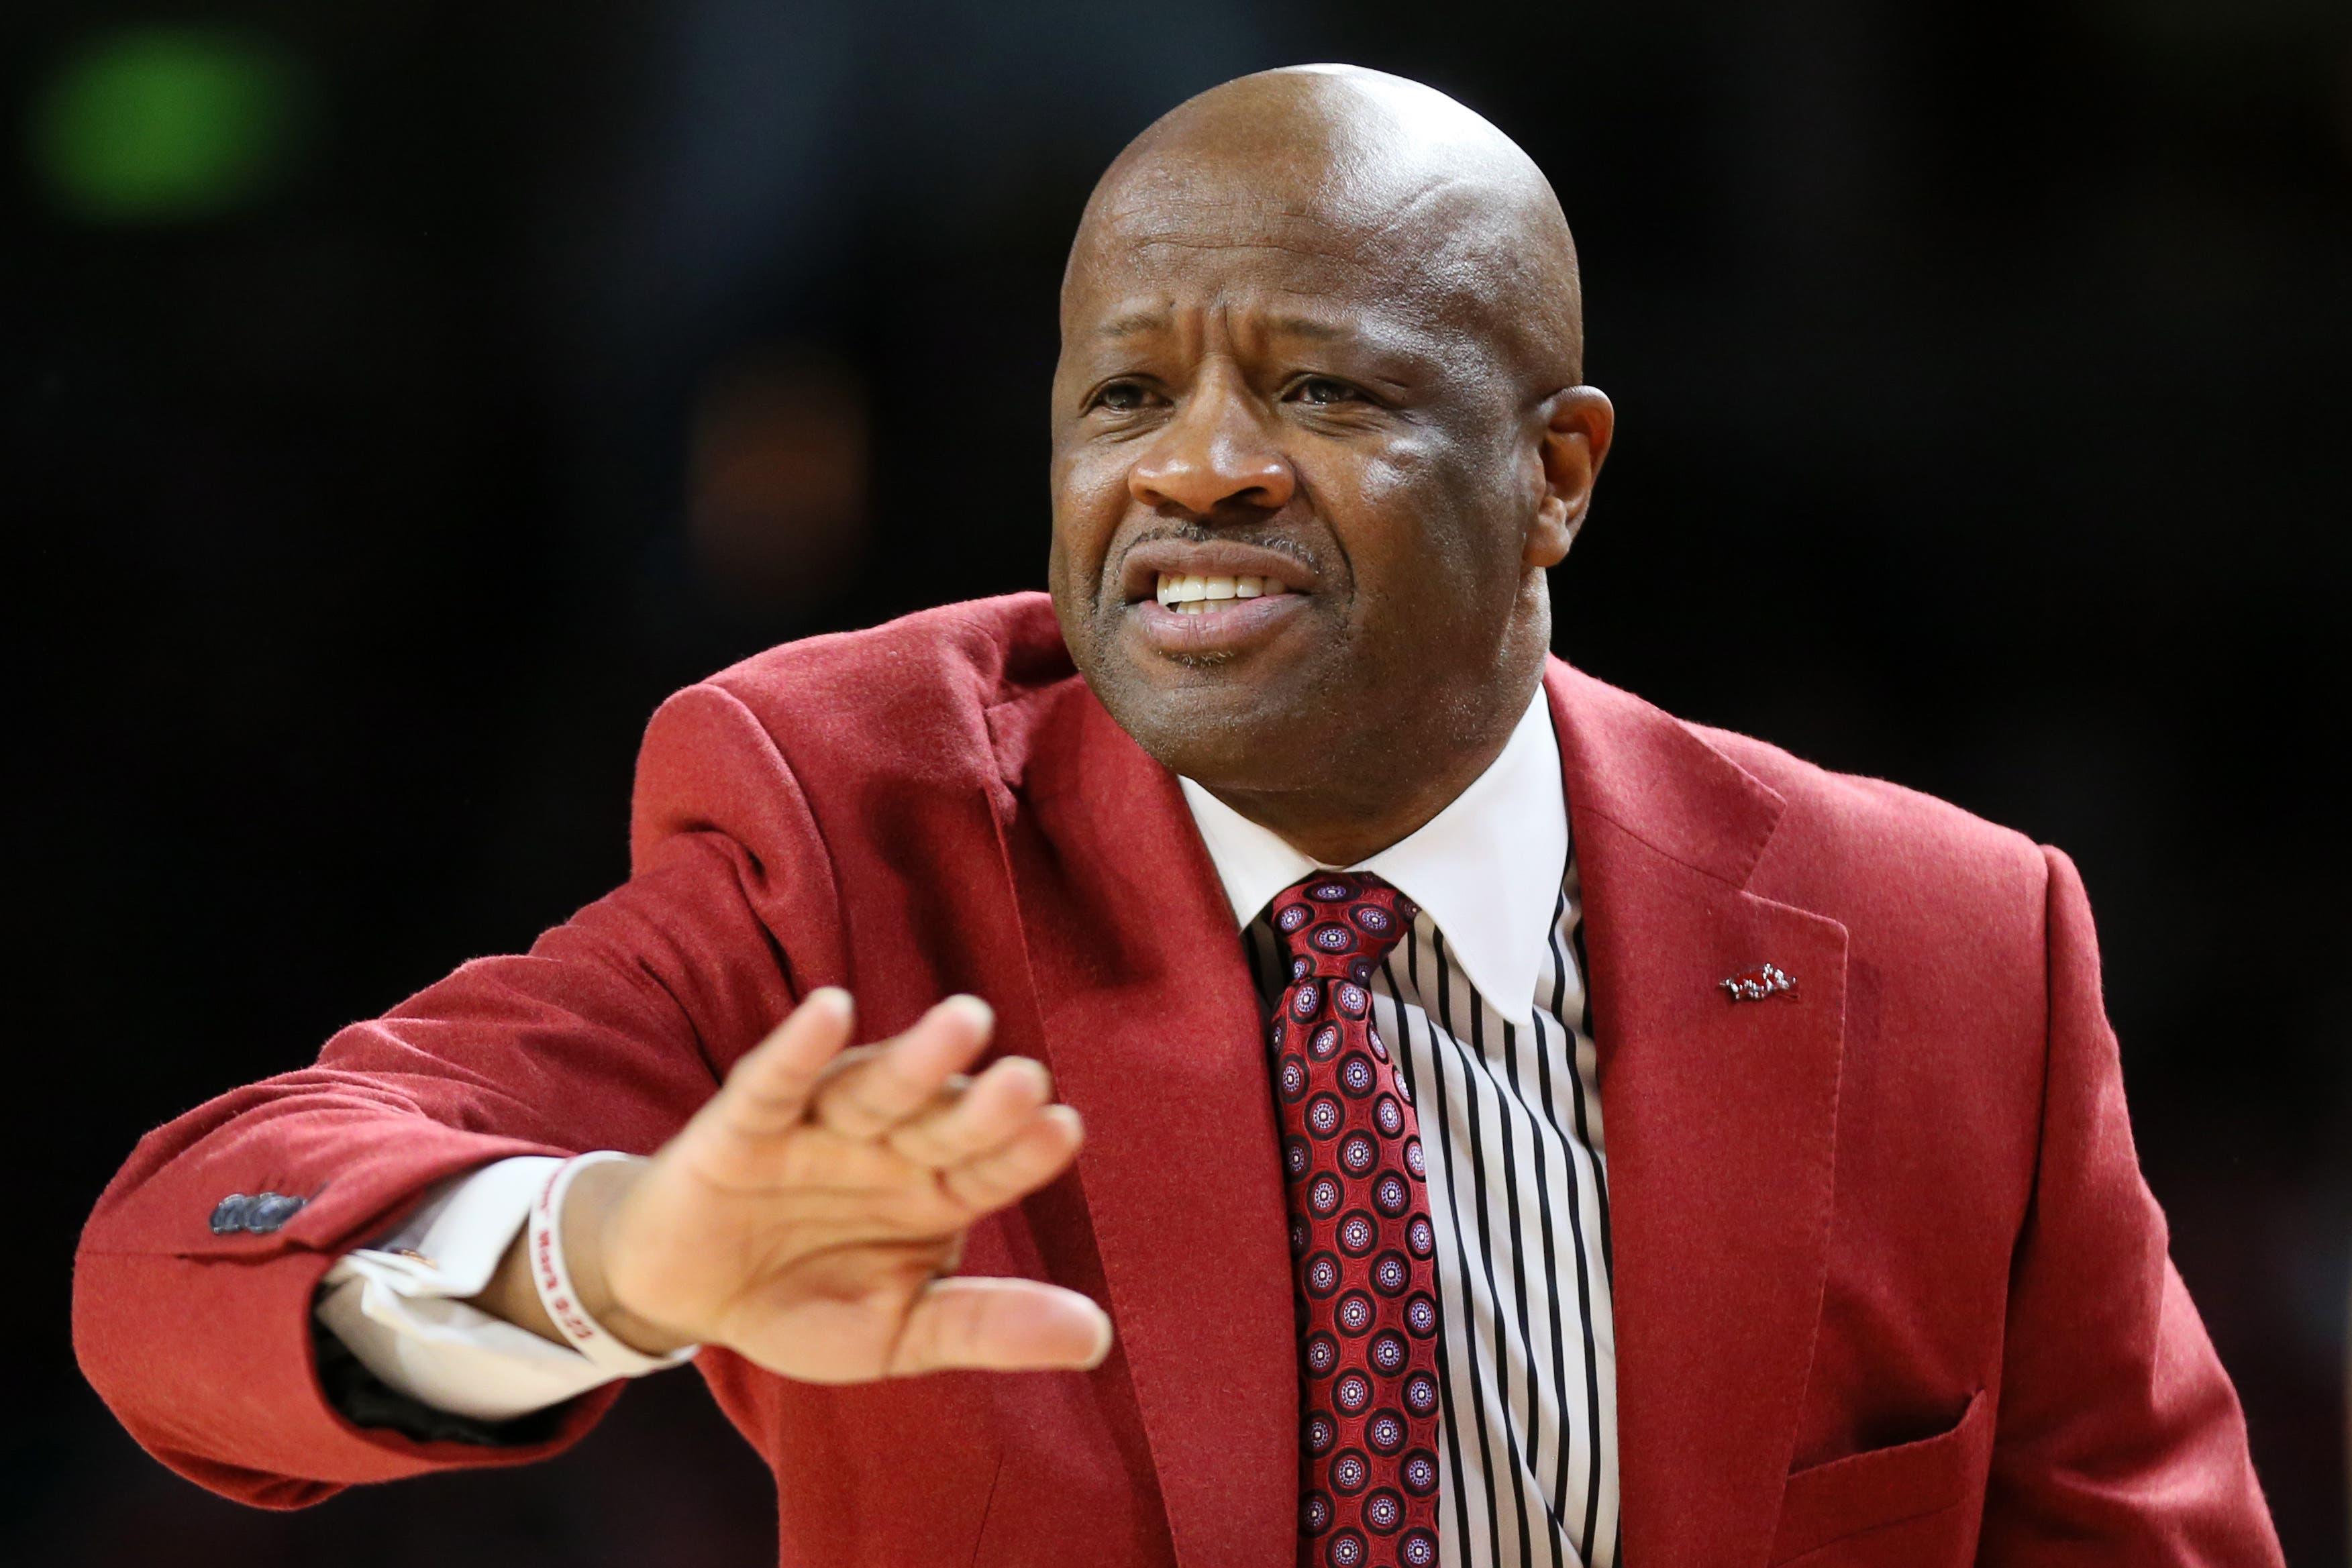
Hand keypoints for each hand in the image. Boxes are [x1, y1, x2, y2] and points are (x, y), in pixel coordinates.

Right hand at [481, 989, 1108, 1380]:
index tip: (1063, 1129)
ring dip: (915, 1060)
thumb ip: (987, 1328)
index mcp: (933, 1191)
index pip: (989, 1170)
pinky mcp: (743, 1125)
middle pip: (941, 1120)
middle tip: (1026, 1079)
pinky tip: (832, 1011)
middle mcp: (886, 1147)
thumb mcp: (898, 1333)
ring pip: (873, 1090)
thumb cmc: (803, 1299)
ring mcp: (817, 1130)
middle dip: (980, 1104)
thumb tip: (1098, 1340)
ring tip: (965, 1022)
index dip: (1023, 1152)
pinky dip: (799, 1048)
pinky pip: (774, 1081)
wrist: (686, 1293)